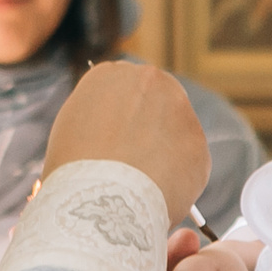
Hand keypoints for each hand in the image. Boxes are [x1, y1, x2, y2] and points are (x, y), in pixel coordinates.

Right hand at [40, 61, 209, 228]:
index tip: (118, 138)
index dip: (121, 118)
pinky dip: (177, 179)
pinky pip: (188, 162)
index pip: (123, 89)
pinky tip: (157, 193)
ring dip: (165, 153)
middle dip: (150, 128)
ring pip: (175, 132)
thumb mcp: (72, 129)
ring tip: (141, 182)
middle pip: (155, 101)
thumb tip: (114, 131)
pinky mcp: (199, 143)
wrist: (104, 196)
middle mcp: (150, 81)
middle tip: (135, 159)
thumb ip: (98, 118)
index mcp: (111, 74)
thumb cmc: (75, 170)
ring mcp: (180, 109)